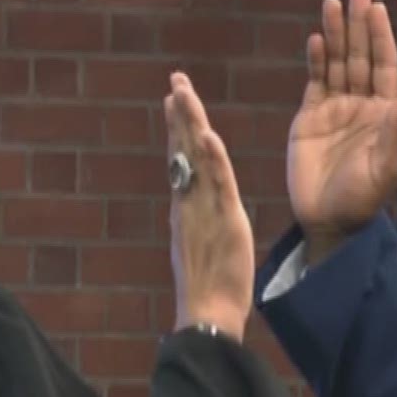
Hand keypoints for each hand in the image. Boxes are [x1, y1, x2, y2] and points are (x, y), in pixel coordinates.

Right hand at [164, 72, 252, 339]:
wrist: (207, 317)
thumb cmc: (209, 290)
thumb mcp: (202, 247)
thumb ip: (198, 222)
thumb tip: (194, 208)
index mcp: (186, 209)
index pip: (180, 159)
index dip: (177, 129)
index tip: (172, 99)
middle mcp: (188, 204)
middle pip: (182, 149)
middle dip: (179, 113)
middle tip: (175, 79)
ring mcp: (203, 211)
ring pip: (195, 160)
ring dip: (190, 123)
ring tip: (182, 91)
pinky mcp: (223, 222)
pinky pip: (218, 185)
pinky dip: (212, 159)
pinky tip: (207, 134)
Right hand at [287, 0, 396, 260]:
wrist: (327, 220)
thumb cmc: (363, 200)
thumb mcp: (386, 168)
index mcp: (384, 114)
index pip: (383, 66)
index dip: (380, 37)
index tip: (377, 9)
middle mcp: (361, 106)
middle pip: (359, 57)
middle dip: (358, 25)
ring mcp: (334, 110)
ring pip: (335, 64)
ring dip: (334, 35)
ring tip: (332, 4)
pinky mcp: (309, 119)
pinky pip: (314, 82)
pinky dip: (315, 60)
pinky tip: (315, 39)